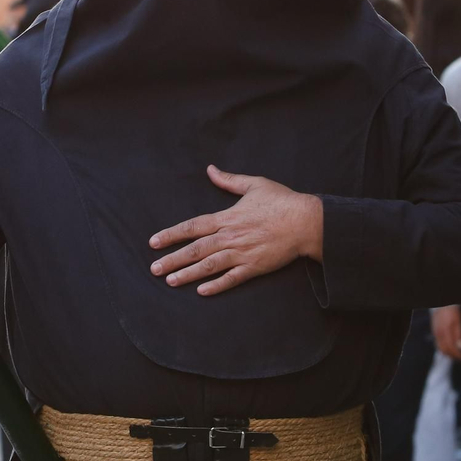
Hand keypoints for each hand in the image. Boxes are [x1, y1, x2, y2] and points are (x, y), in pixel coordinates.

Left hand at [147, 165, 322, 296]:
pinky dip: (216, 285)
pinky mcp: (255, 267)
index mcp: (227, 217)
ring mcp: (242, 253)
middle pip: (195, 249)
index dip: (172, 234)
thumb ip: (229, 180)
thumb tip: (210, 169)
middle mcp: (230, 236)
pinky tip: (201, 291)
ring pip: (209, 266)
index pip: (192, 227)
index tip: (154, 242)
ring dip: (188, 274)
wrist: (306, 221)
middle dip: (172, 259)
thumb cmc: (281, 201)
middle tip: (154, 269)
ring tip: (170, 281)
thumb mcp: (254, 184)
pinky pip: (231, 278)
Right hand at [432, 306, 460, 361]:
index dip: (458, 355)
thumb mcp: (459, 322)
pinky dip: (444, 348)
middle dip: (453, 356)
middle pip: (445, 350)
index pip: (451, 348)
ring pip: (440, 348)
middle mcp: (439, 333)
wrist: (442, 305)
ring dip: (448, 353)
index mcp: (446, 330)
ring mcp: (435, 333)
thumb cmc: (452, 311)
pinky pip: (438, 344)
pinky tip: (450, 347)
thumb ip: (459, 335)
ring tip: (457, 353)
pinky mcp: (434, 332)